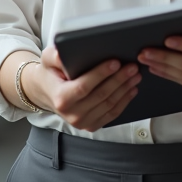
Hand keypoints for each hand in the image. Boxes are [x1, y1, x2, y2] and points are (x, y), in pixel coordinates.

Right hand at [23, 45, 141, 131]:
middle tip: (132, 67)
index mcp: (61, 98)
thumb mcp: (47, 60)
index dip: (101, 74)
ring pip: (109, 105)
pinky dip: (124, 101)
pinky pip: (112, 114)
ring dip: (125, 89)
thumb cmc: (50, 73)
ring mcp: (82, 123)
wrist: (47, 92)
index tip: (116, 62)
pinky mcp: (91, 126)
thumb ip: (54, 56)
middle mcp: (71, 114)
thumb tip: (61, 55)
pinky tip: (131, 89)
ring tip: (135, 75)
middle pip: (101, 95)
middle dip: (119, 79)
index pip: (84, 86)